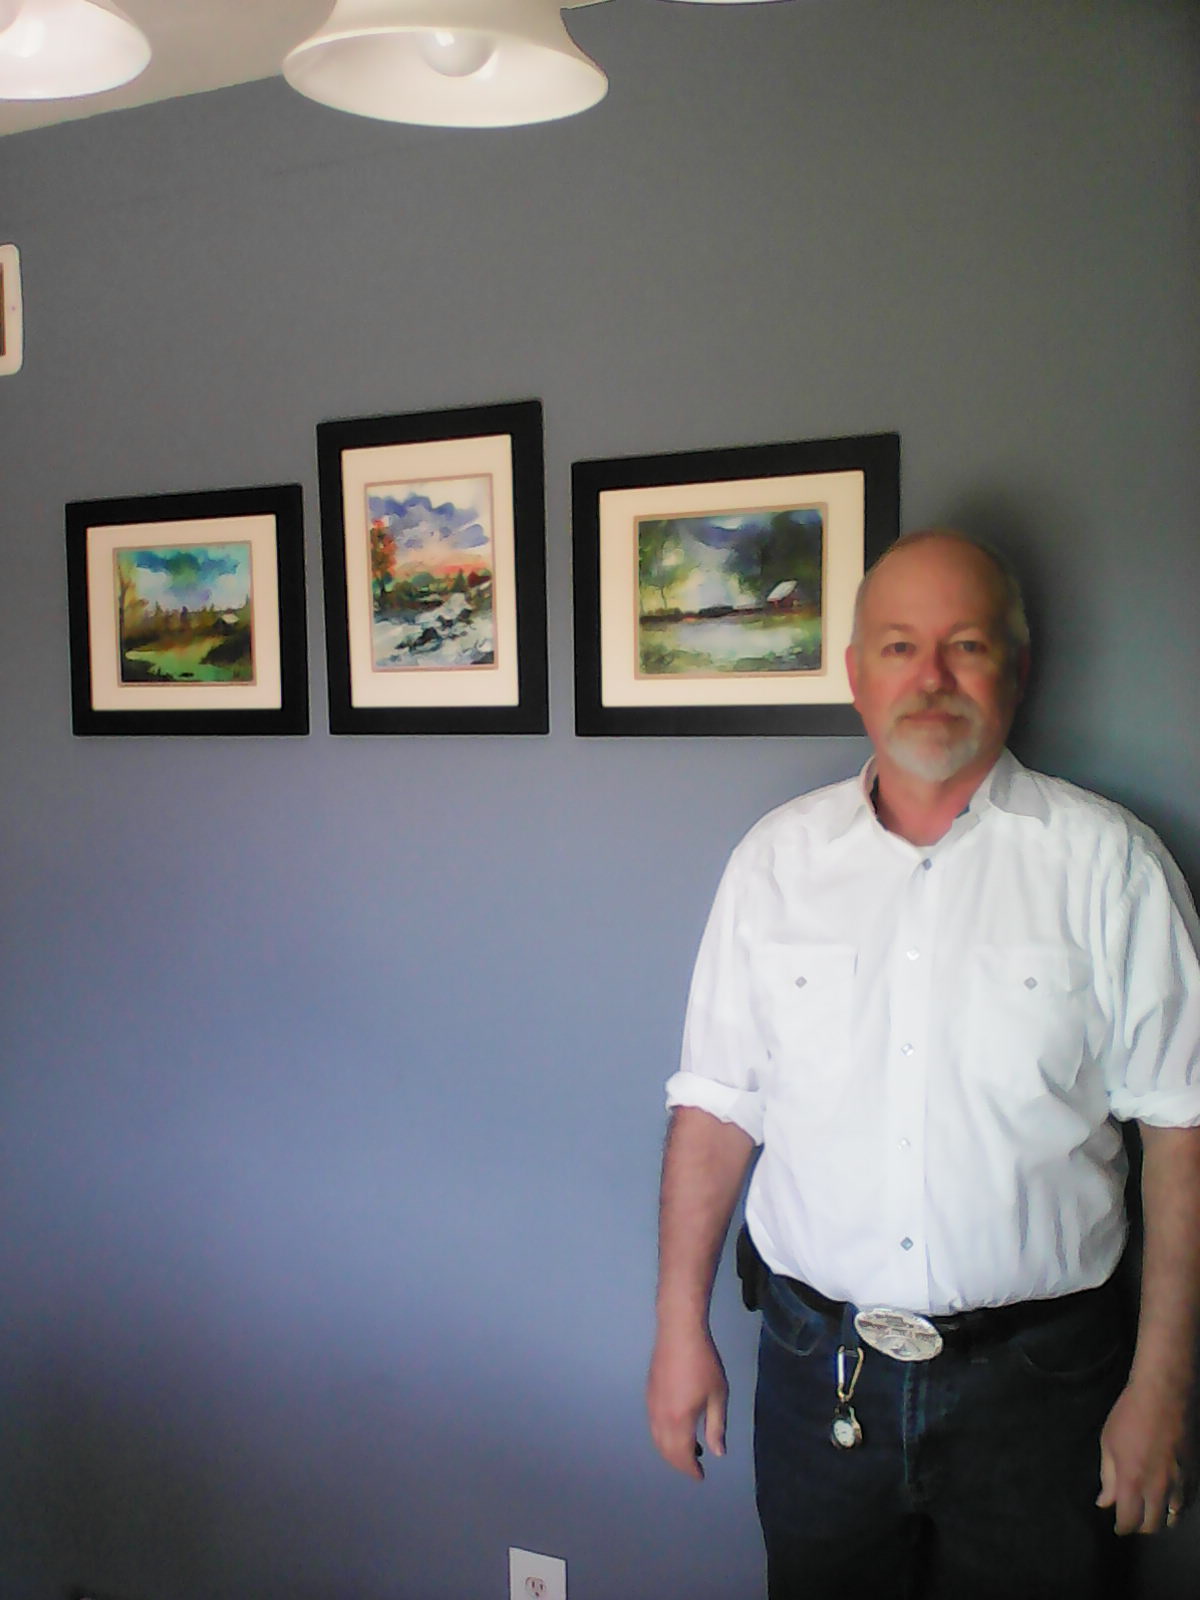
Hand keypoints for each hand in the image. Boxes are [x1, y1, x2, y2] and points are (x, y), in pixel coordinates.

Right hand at [646, 1326, 728, 1479]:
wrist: (679, 1332)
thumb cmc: (703, 1363)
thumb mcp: (718, 1395)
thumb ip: (716, 1427)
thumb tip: (717, 1452)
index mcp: (678, 1421)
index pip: (681, 1456)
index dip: (691, 1469)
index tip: (700, 1476)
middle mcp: (660, 1417)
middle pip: (666, 1451)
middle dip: (679, 1463)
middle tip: (695, 1465)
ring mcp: (651, 1405)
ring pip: (657, 1439)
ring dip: (670, 1450)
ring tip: (689, 1449)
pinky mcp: (649, 1394)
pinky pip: (654, 1425)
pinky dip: (664, 1435)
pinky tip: (677, 1428)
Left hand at [1097, 1380, 1188, 1534]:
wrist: (1165, 1394)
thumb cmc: (1129, 1415)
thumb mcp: (1109, 1442)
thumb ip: (1108, 1477)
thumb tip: (1104, 1502)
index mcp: (1132, 1481)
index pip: (1129, 1521)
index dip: (1122, 1527)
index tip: (1118, 1526)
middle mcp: (1159, 1489)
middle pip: (1152, 1525)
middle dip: (1140, 1526)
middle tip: (1134, 1518)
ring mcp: (1180, 1484)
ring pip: (1173, 1518)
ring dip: (1161, 1519)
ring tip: (1152, 1511)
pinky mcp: (1195, 1475)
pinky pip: (1189, 1504)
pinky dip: (1179, 1508)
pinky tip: (1171, 1502)